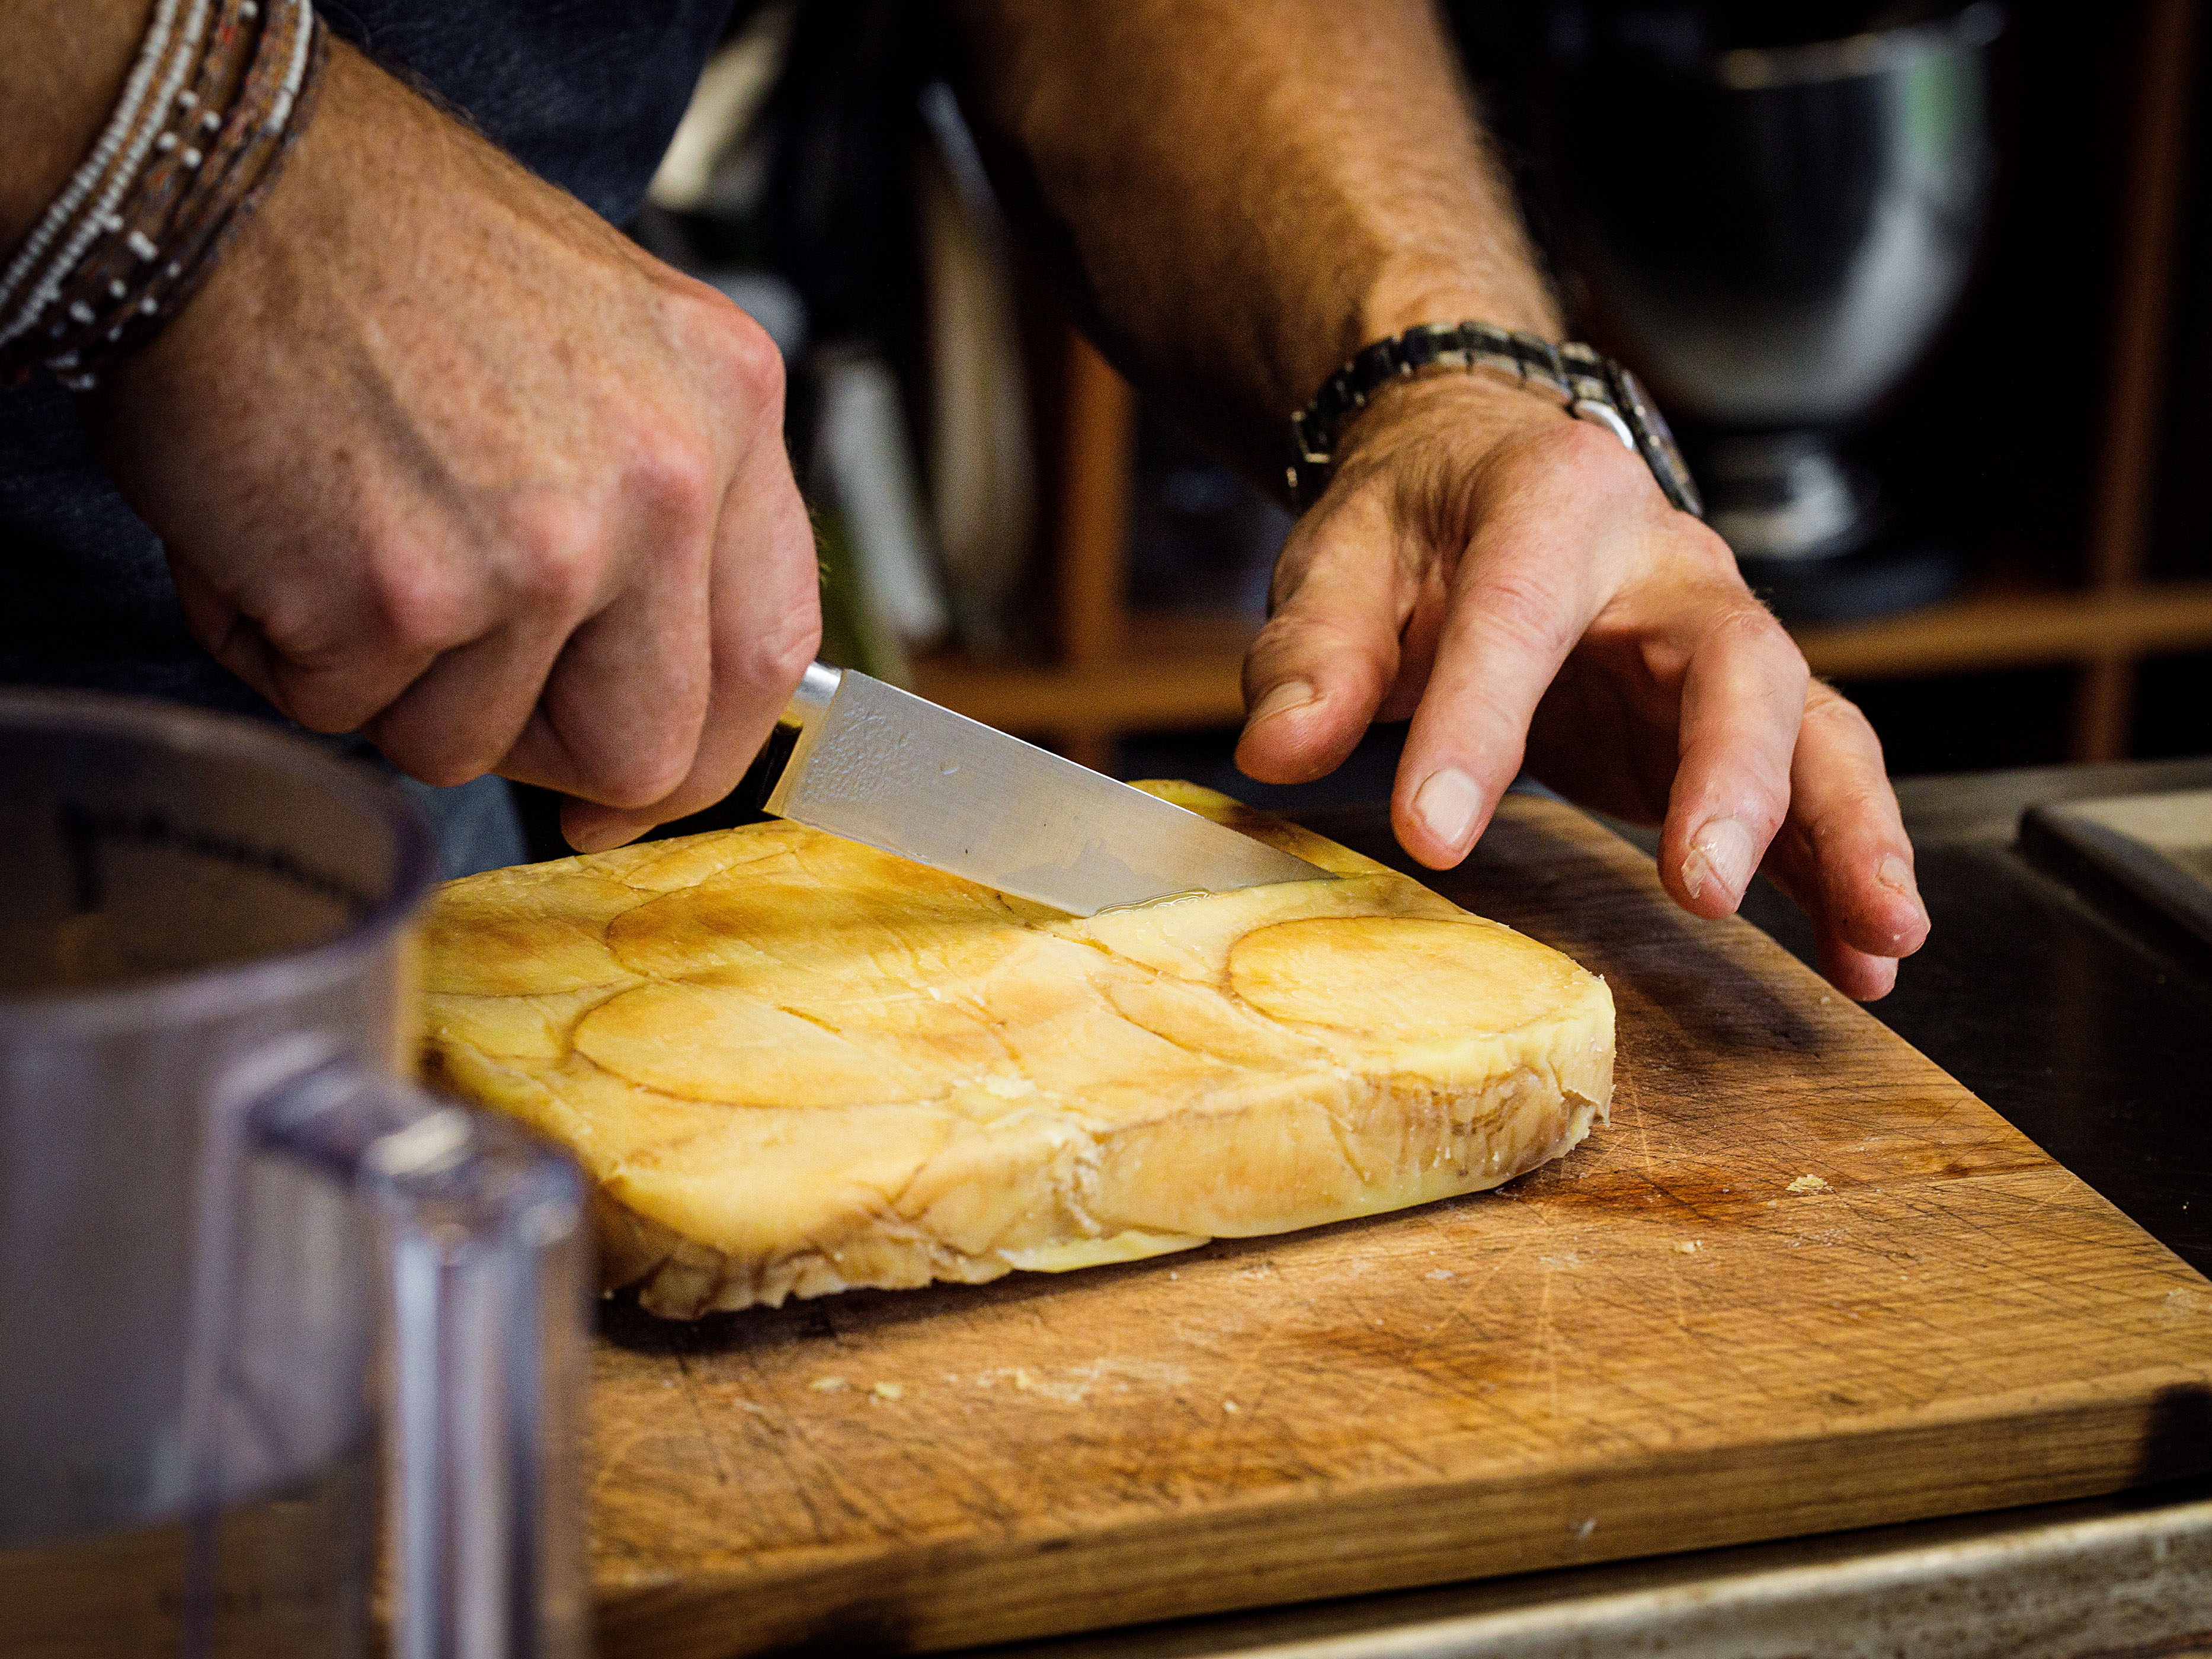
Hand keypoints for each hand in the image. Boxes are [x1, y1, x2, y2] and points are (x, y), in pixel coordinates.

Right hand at [83, 40, 819, 850]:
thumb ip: (664, 498)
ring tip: (340, 540)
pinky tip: (270, 532)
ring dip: (387, 684)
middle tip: (450, 685)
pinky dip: (283, 648)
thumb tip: (660, 673)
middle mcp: (658, 488)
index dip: (706, 753)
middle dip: (537, 753)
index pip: (770, 651)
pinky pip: (342, 709)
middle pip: (639, 747)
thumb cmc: (393, 248)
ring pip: (469, 743)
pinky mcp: (398, 598)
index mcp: (726, 409)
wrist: (222, 179)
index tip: (630, 792)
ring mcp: (537, 552)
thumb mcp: (609, 335)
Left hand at [1233, 374, 1929, 999]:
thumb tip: (1277, 750)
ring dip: (1848, 832)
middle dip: (1731, 776)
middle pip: (1732, 661)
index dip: (1476, 727)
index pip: (1517, 615)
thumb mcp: (1343, 561)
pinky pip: (1815, 780)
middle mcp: (1666, 565)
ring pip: (1812, 723)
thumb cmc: (1417, 522)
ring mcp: (1715, 638)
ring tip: (1881, 934)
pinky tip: (1867, 955)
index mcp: (1551, 503)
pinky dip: (1844, 866)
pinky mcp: (1731, 714)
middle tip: (1702, 887)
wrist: (1484, 470)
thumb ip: (1313, 653)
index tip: (1433, 836)